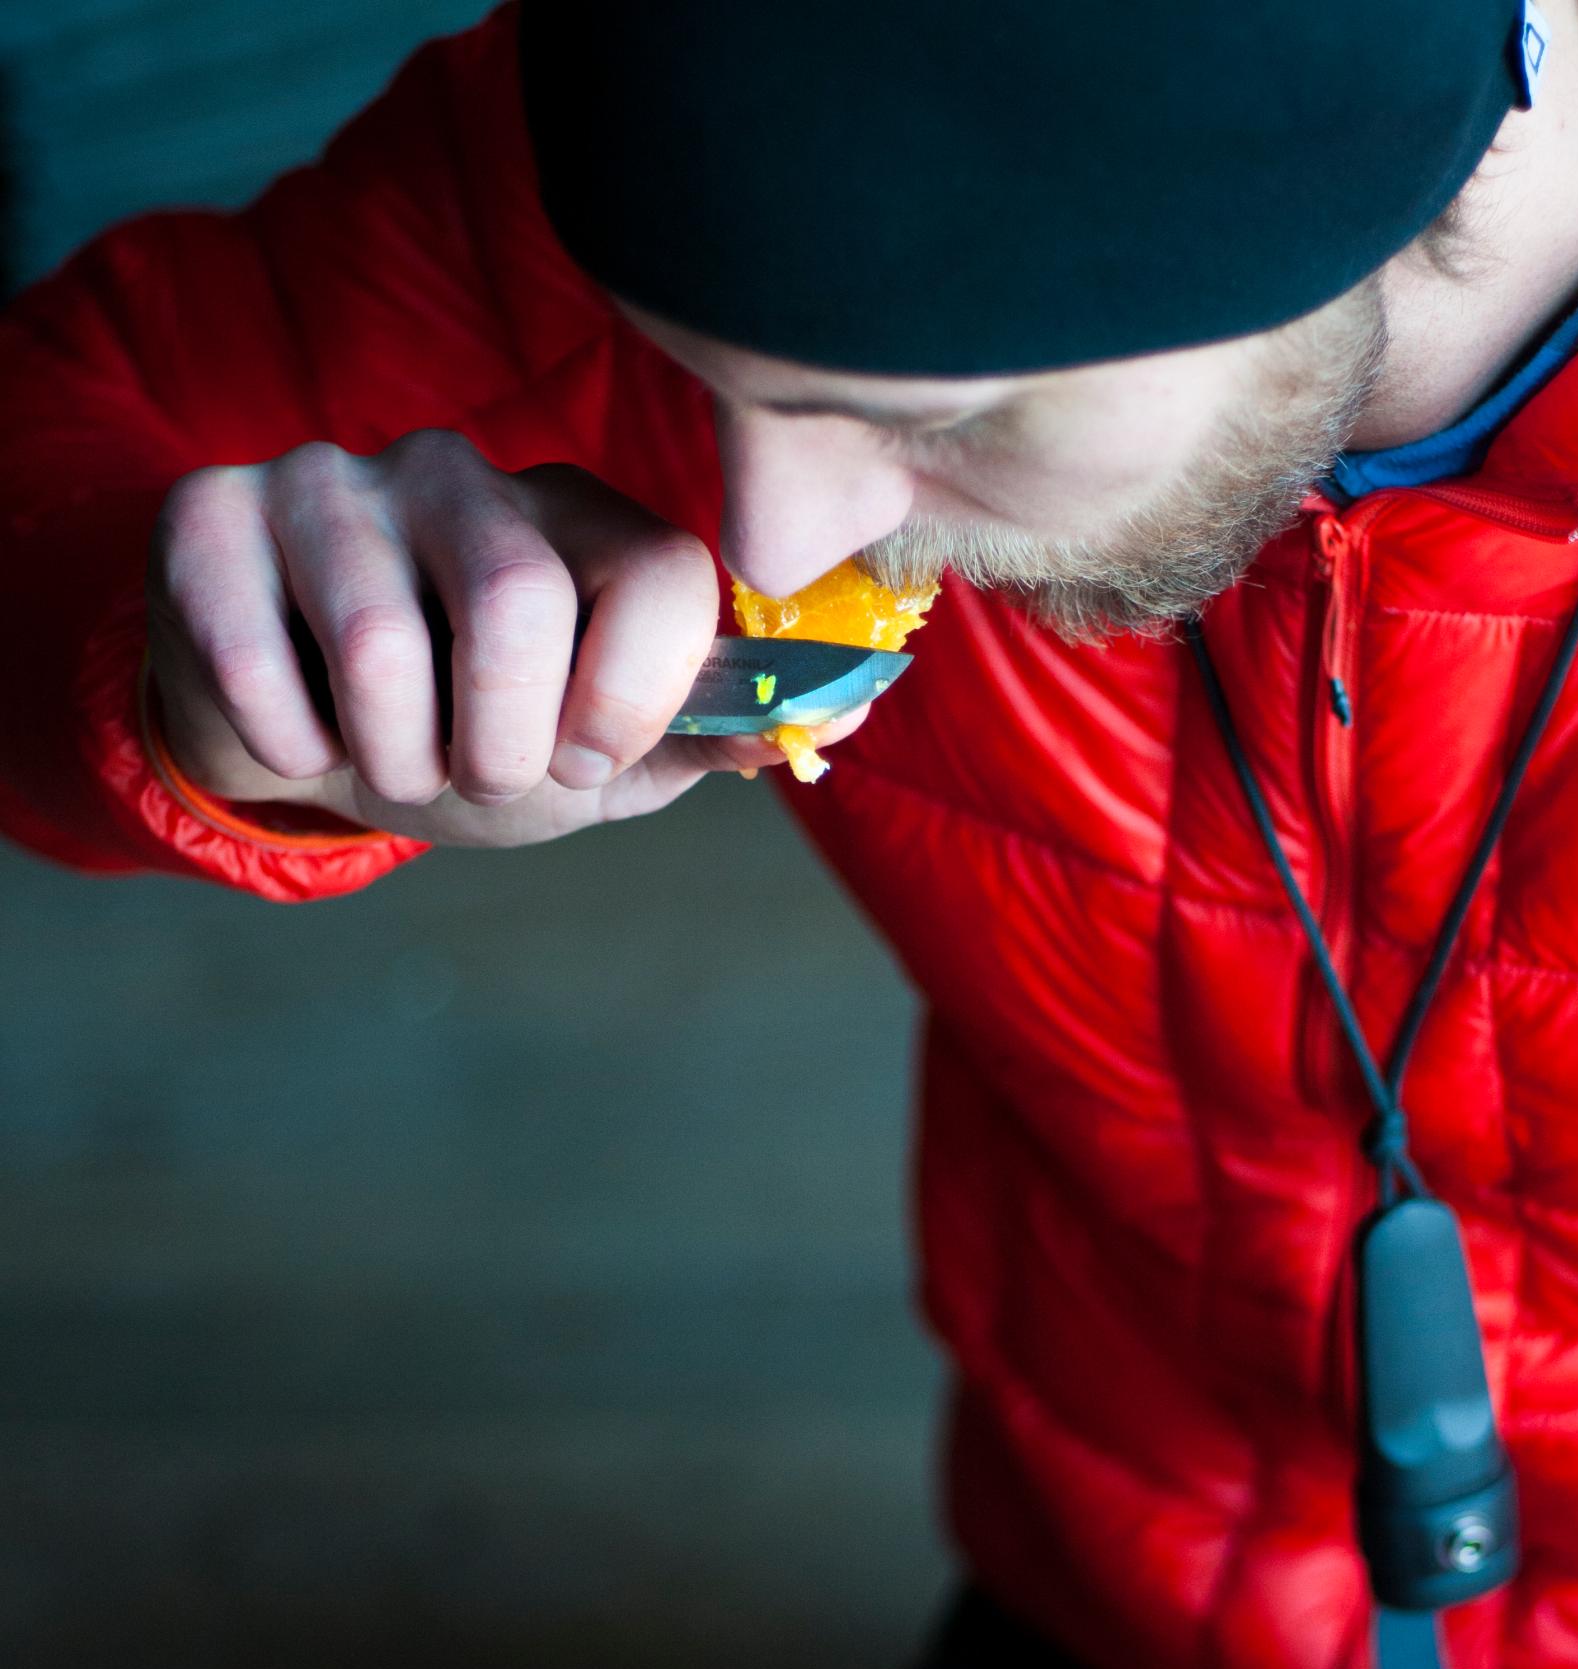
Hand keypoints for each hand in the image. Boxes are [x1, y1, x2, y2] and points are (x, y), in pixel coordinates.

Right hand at [144, 432, 868, 846]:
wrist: (307, 748)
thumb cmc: (469, 739)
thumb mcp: (601, 756)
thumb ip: (711, 733)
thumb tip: (847, 711)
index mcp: (579, 521)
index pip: (663, 572)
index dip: (632, 698)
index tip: (584, 759)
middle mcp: (465, 472)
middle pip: (518, 602)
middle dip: (499, 745)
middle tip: (478, 769)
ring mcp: (331, 480)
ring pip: (383, 643)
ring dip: (391, 758)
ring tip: (387, 752)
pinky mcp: (211, 515)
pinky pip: (258, 661)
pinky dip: (289, 743)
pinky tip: (298, 721)